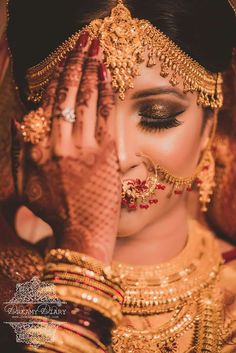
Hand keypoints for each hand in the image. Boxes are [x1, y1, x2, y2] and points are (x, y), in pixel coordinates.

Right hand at [17, 33, 120, 263]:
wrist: (82, 235)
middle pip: (66, 95)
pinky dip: (106, 94)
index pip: (46, 105)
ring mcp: (83, 149)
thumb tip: (19, 121)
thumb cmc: (54, 214)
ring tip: (96, 48)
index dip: (57, 78)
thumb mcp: (24, 187)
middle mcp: (58, 145)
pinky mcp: (105, 156)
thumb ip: (19, 153)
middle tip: (83, 40)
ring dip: (92, 71)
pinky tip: (108, 76)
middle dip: (75, 62)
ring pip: (86, 101)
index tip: (64, 59)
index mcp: (37, 151)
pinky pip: (105, 118)